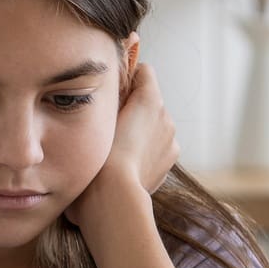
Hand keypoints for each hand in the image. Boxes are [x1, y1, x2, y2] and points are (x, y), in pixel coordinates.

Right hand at [67, 62, 178, 230]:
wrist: (113, 196)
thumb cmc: (98, 155)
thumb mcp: (98, 114)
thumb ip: (109, 93)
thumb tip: (111, 83)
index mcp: (149, 98)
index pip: (142, 71)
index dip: (125, 79)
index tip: (110, 92)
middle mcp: (165, 114)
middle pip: (148, 99)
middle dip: (131, 107)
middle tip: (109, 124)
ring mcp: (170, 138)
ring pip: (153, 123)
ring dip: (139, 128)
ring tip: (117, 146)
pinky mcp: (170, 158)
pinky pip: (158, 143)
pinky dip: (146, 147)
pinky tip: (129, 160)